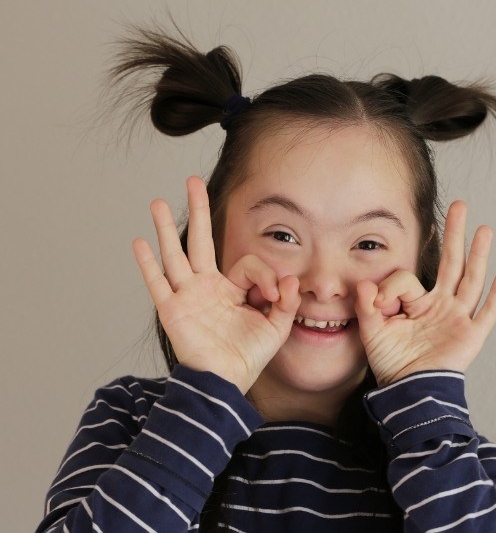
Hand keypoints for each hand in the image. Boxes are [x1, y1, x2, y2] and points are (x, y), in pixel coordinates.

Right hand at [132, 176, 299, 393]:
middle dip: (200, 211)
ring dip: (166, 229)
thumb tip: (290, 278)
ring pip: (175, 255)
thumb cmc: (248, 356)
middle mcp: (207, 286)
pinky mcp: (172, 310)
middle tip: (193, 181)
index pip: (247, 264)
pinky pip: (157, 284)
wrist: (226, 382)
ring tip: (159, 202)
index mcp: (232, 288)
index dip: (264, 275)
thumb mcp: (276, 327)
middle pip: (201, 241)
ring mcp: (187, 296)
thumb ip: (286, 302)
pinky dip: (147, 265)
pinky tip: (139, 242)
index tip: (273, 295)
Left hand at [355, 201, 495, 384]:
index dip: (391, 288)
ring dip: (478, 254)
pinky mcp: (471, 334)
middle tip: (458, 205)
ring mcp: (457, 317)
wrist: (408, 391)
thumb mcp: (372, 332)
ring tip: (484, 228)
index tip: (381, 304)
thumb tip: (364, 282)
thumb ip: (366, 307)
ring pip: (470, 279)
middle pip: (449, 262)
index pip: (406, 279)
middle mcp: (439, 303)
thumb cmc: (392, 363)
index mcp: (416, 301)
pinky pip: (487, 312)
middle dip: (453, 234)